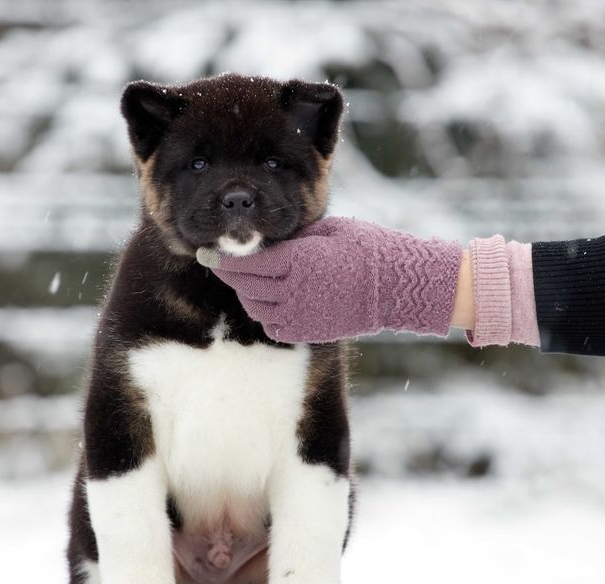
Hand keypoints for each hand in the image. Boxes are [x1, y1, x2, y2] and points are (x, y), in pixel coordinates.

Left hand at [197, 216, 461, 342]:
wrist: (397, 286)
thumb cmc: (365, 249)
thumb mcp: (326, 230)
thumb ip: (292, 238)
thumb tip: (265, 241)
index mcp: (298, 260)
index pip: (249, 262)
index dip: (224, 259)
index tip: (207, 253)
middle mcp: (295, 290)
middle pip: (246, 285)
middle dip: (229, 274)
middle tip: (218, 264)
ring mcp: (301, 314)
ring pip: (256, 307)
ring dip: (248, 294)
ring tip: (248, 281)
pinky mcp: (308, 331)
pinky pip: (273, 326)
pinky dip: (266, 314)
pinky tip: (271, 301)